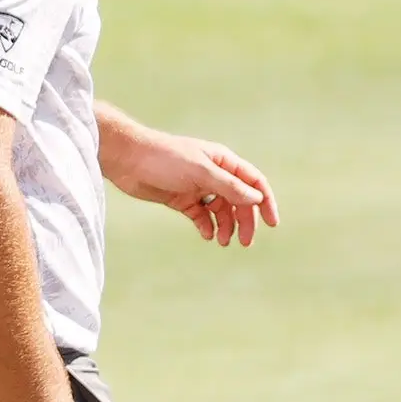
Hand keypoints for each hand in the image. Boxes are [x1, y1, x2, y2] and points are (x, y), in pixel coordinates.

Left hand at [107, 132, 280, 246]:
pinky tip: (207, 235)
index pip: (254, 182)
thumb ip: (229, 186)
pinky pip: (201, 215)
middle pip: (239, 200)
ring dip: (226, 226)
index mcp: (223, 161)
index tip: (272, 223)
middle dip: (245, 220)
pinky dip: (207, 226)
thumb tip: (257, 198)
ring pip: (221, 210)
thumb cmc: (165, 158)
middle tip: (245, 242)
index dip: (265, 201)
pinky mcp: (181, 198)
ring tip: (222, 241)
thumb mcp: (201, 172)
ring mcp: (197, 187)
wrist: (128, 159)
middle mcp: (213, 173)